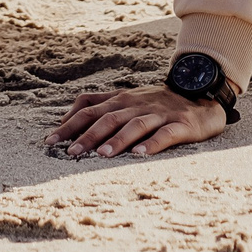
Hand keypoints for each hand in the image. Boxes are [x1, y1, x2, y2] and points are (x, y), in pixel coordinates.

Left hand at [49, 85, 227, 157]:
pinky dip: (152, 144)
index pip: (89, 110)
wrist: (202, 95)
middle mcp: (138, 105)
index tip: (49, 141)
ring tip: (102, 155)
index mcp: (122, 100)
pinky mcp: (182, 125)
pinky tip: (140, 155)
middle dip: (88, 136)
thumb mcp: (126, 99)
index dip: (69, 125)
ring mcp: (160, 114)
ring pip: (135, 125)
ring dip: (117, 140)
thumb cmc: (157, 103)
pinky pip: (165, 134)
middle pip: (109, 118)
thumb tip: (65, 118)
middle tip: (71, 153)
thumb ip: (98, 104)